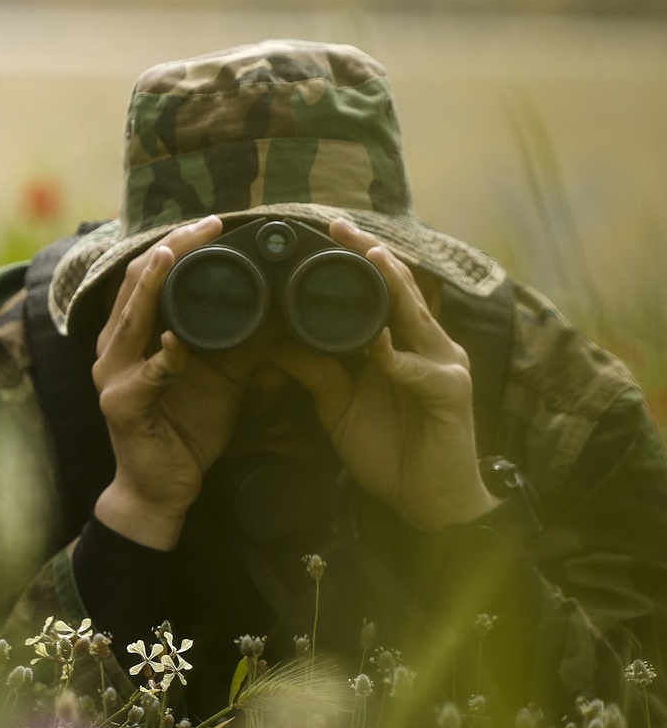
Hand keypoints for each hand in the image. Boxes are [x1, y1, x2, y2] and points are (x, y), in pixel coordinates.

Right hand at [92, 215, 261, 549]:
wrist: (162, 488)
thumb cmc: (186, 428)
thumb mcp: (221, 376)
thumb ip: (240, 341)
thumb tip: (281, 306)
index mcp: (134, 335)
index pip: (149, 276)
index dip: (176, 244)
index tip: (211, 222)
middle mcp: (114, 348)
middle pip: (135, 285)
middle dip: (168, 250)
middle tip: (203, 226)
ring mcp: (112, 376)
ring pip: (128, 321)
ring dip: (151, 287)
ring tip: (172, 257)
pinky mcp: (121, 407)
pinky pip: (143, 378)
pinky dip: (161, 360)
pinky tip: (176, 345)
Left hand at [267, 218, 497, 530]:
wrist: (426, 501)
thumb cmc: (389, 448)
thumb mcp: (339, 405)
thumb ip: (315, 371)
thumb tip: (274, 342)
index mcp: (401, 343)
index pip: (380, 291)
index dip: (358, 260)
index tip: (326, 231)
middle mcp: (427, 345)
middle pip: (399, 290)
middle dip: (371, 255)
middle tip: (339, 226)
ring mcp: (444, 366)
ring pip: (417, 317)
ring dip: (393, 286)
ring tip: (370, 255)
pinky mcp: (452, 394)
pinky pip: (421, 372)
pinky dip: (398, 360)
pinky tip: (379, 348)